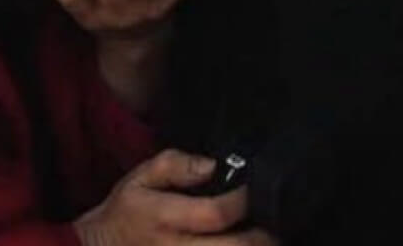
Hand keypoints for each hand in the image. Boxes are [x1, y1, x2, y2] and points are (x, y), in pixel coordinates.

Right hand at [73, 149, 278, 245]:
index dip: (243, 202)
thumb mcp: (141, 176)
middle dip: (263, 239)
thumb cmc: (126, 211)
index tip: (256, 191)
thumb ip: (177, 165)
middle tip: (277, 226)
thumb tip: (213, 165)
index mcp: (166, 218)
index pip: (217, 214)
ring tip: (269, 241)